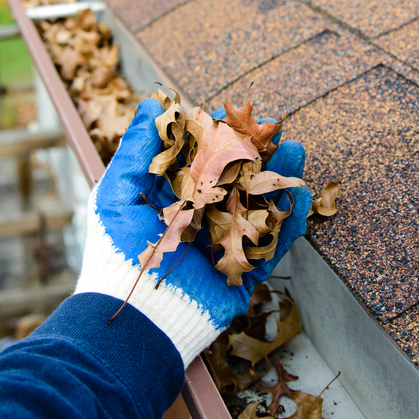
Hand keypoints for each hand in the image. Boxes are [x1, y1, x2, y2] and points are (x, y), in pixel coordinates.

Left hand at [75, 99, 310, 365]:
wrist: (134, 314)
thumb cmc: (117, 250)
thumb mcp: (118, 192)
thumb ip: (137, 148)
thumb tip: (148, 103)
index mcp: (173, 197)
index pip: (201, 158)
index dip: (218, 135)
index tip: (231, 111)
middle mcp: (201, 218)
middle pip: (236, 178)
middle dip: (255, 151)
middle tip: (272, 127)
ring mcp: (224, 244)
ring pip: (259, 205)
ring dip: (278, 178)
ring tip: (293, 150)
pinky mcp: (243, 272)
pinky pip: (272, 245)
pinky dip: (289, 223)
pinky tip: (300, 197)